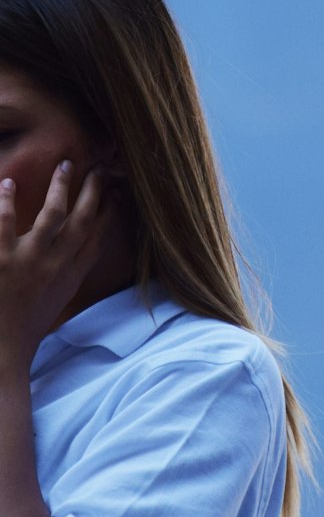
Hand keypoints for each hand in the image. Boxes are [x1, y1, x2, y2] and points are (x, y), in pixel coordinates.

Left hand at [0, 163, 105, 369]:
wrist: (1, 351)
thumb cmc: (25, 326)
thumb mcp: (59, 299)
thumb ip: (70, 272)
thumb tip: (83, 248)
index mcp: (71, 276)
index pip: (98, 237)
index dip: (111, 211)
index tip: (117, 190)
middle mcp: (56, 266)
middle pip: (83, 221)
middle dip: (94, 191)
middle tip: (99, 168)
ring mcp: (29, 262)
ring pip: (52, 215)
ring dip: (61, 187)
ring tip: (66, 165)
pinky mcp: (1, 261)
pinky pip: (5, 223)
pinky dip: (7, 202)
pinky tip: (8, 184)